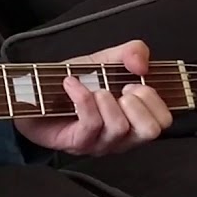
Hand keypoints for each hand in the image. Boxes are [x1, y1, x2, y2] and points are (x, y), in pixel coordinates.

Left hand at [15, 39, 171, 156]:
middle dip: (137, 102)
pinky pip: (91, 123)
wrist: (33, 94)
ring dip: (106, 99)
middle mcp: (122, 136)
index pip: (164, 120)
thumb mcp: (103, 61)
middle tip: (118, 89)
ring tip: (92, 88)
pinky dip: (83, 98)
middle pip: (150, 130)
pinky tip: (71, 85)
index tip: (134, 82)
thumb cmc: (72, 82)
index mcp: (134, 118)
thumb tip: (142, 63)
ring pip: (120, 127)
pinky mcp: (78, 143)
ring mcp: (100, 143)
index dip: (154, 98)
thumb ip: (129, 53)